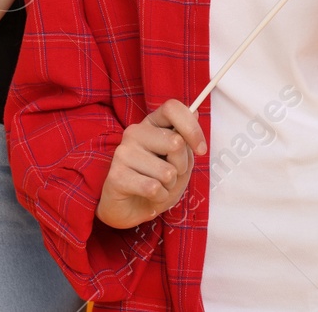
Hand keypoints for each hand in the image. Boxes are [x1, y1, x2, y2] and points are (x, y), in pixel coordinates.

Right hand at [96, 99, 205, 229]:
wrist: (131, 208)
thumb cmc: (157, 181)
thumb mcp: (180, 162)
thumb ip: (186, 141)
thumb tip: (195, 112)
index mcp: (151, 124)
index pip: (172, 108)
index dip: (192, 128)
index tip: (201, 149)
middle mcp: (134, 132)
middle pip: (176, 142)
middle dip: (181, 166)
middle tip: (170, 176)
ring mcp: (123, 152)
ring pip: (167, 172)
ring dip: (169, 186)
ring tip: (157, 187)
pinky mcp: (116, 175)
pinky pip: (153, 188)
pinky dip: (159, 197)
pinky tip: (149, 196)